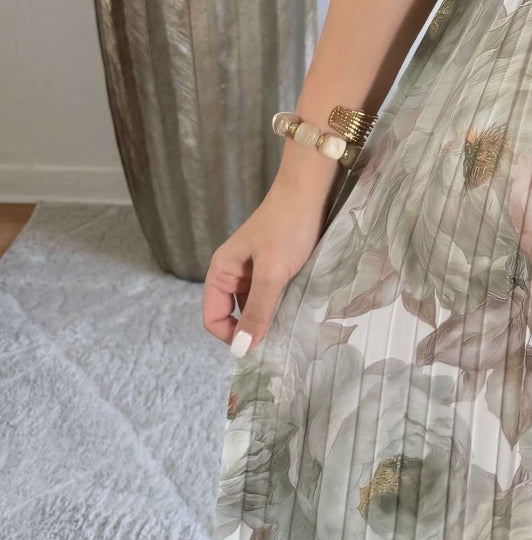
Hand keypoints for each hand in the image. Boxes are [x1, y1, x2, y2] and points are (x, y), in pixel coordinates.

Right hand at [201, 177, 327, 356]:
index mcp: (221, 272)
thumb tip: (240, 349)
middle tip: (280, 337)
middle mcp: (233, 272)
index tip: (259, 344)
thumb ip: (257, 310)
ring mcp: (253, 269)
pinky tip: (297, 306)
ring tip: (291, 322)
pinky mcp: (273, 265)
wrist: (310, 190)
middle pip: (233, 314)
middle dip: (252, 329)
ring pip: (254, 305)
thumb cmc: (287, 227)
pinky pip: (270, 294)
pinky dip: (280, 303)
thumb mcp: (272, 272)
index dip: (231, 335)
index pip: (213, 318)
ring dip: (268, 316)